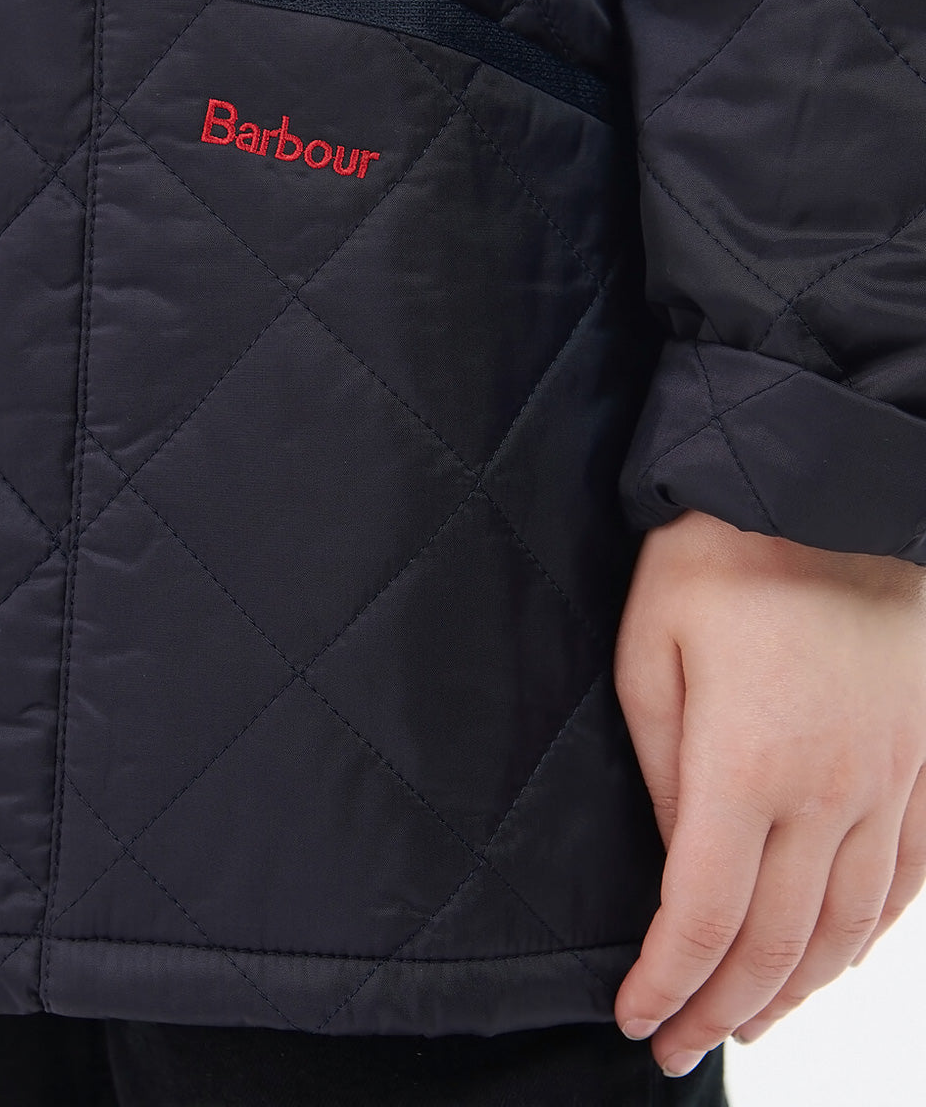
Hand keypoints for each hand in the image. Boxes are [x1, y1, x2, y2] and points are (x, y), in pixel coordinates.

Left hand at [612, 508, 925, 1077]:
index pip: (702, 914)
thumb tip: (675, 848)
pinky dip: (871, 938)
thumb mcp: (650, 653)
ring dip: (796, 991)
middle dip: (721, 1006)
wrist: (821, 487)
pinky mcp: (924, 758)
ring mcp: (892, 780)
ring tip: (750, 1026)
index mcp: (748, 766)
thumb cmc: (717, 559)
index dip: (666, 981)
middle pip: (776, 939)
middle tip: (679, 1044)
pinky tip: (841, 960)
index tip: (635, 1017)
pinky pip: (909, 877)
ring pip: (849, 926)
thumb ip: (662, 766)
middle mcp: (832, 791)